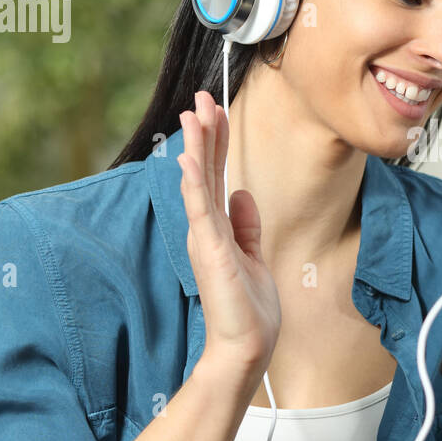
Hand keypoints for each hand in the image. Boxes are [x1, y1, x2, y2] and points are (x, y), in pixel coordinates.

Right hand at [177, 90, 280, 377]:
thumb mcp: (253, 256)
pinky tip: (189, 158)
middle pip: (204, 169)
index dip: (216, 141)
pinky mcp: (209, 250)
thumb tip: (242, 193)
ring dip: (197, 146)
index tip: (215, 109)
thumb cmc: (249, 309)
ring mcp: (205, 237)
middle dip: (205, 131)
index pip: (215, 174)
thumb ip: (246, 224)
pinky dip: (193, 182)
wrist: (246, 345)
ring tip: (194, 113)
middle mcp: (207, 227)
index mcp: (217, 227)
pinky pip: (200, 209)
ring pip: (199, 181)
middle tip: (203, 95)